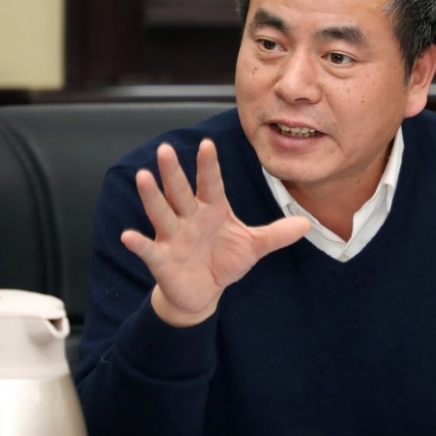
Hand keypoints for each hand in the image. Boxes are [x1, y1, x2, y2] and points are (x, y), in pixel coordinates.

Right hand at [120, 139, 310, 327]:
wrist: (203, 291)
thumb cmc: (224, 260)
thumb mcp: (253, 247)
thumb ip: (276, 234)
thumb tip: (307, 224)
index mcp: (212, 209)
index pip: (211, 183)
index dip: (208, 165)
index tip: (208, 143)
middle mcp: (189, 217)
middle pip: (180, 191)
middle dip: (173, 172)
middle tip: (165, 149)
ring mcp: (172, 236)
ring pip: (161, 212)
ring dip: (152, 196)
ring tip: (143, 177)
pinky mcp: (162, 259)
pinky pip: (149, 249)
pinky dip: (138, 243)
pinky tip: (128, 236)